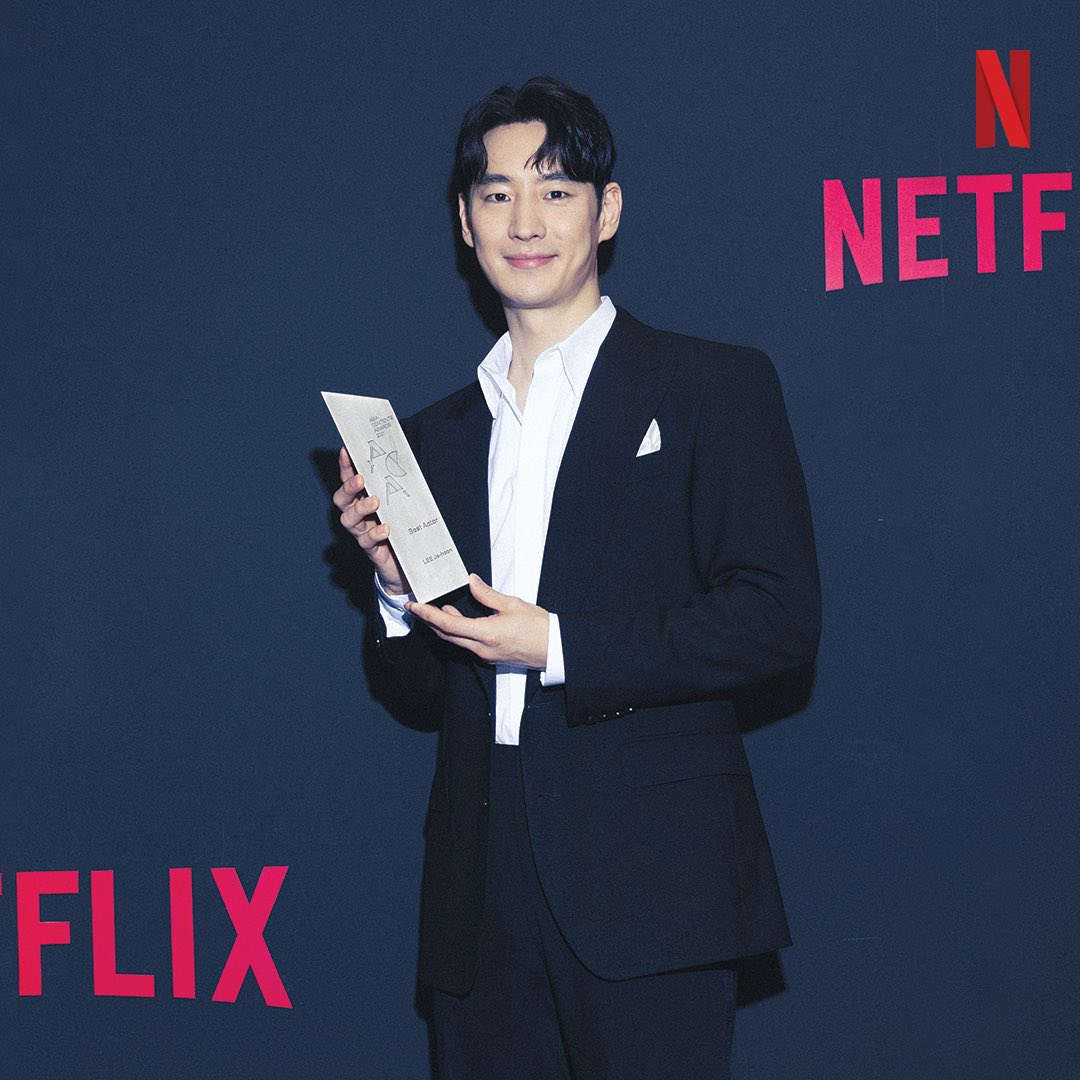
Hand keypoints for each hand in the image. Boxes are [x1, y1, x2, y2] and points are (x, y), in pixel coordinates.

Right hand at [333, 447, 408, 594]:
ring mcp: (363, 533)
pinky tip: (385, 529)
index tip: (347, 451)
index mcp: (363, 501)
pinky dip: (374, 533)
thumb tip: (406, 464)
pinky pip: (367, 541)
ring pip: (349, 520)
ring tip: (375, 502)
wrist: (407, 565)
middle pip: (342, 500)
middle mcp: (359, 516)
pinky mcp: (372, 550)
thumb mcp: (401, 506)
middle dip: (348, 487)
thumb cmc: (402, 530)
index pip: (351, 481)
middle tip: (361, 480)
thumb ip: (399, 489)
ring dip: (360, 508)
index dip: (346, 467)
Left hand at [406, 575, 548, 667]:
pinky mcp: (490, 656)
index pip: (448, 625)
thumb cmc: (539, 627)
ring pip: (455, 640)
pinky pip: (465, 644)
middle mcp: (482, 648)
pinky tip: (454, 619)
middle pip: (446, 635)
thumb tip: (471, 581)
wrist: (554, 649)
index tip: (414, 606)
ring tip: (431, 610)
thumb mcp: (513, 604)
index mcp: (487, 633)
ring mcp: (485, 655)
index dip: (428, 615)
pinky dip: (455, 631)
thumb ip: (488, 594)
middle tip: (415, 607)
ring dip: (441, 626)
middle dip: (428, 620)